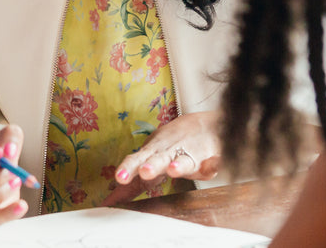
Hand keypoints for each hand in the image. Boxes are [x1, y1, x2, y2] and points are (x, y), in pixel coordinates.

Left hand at [101, 111, 221, 205]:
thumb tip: (112, 200)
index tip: (118, 179)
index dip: (128, 170)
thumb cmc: (173, 145)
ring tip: (174, 169)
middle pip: (159, 159)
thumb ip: (135, 182)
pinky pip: (214, 162)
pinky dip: (213, 164)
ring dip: (179, 166)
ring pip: (185, 161)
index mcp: (153, 153)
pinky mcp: (212, 160)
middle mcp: (170, 153)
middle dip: (152, 166)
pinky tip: (211, 166)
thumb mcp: (151, 157)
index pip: (137, 161)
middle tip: (144, 172)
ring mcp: (191, 156)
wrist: (207, 125)